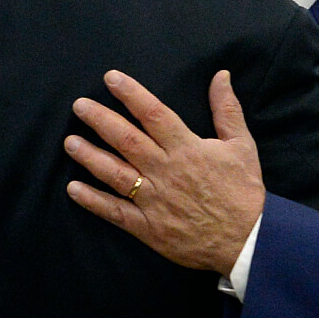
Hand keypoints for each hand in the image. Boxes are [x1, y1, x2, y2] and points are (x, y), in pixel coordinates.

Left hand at [64, 69, 264, 275]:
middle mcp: (165, 170)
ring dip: (90, 156)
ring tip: (70, 142)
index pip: (153, 114)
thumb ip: (226, 109)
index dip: (131, 94)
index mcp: (187, 148)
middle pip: (126, 139)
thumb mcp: (242, 145)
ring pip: (115, 173)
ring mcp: (153, 199)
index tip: (110, 78)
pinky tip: (73, 188)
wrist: (248, 241)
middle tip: (79, 106)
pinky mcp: (148, 226)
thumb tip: (221, 75)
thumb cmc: (244, 192)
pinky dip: (93, 201)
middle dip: (100, 120)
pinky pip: (115, 212)